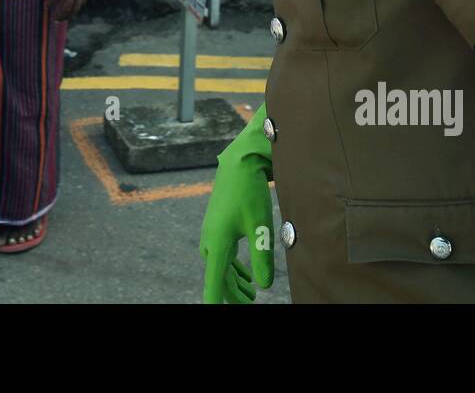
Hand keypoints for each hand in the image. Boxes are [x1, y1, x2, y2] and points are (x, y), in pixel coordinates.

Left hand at [50, 0, 92, 22]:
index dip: (50, 4)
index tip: (46, 8)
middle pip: (67, 7)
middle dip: (61, 15)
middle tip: (56, 20)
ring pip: (76, 7)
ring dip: (70, 14)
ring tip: (64, 19)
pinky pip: (82, 2)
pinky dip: (78, 7)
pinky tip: (74, 10)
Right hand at [200, 104, 274, 303]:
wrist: (239, 163)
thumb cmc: (250, 194)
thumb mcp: (261, 227)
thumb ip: (262, 258)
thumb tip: (264, 286)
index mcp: (217, 244)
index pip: (214, 282)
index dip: (216, 300)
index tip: (215, 312)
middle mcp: (210, 241)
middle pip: (219, 277)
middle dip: (233, 293)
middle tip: (249, 305)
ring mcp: (212, 233)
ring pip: (221, 266)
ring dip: (234, 281)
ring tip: (250, 295)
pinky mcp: (218, 226)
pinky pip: (223, 255)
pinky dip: (233, 267)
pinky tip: (247, 273)